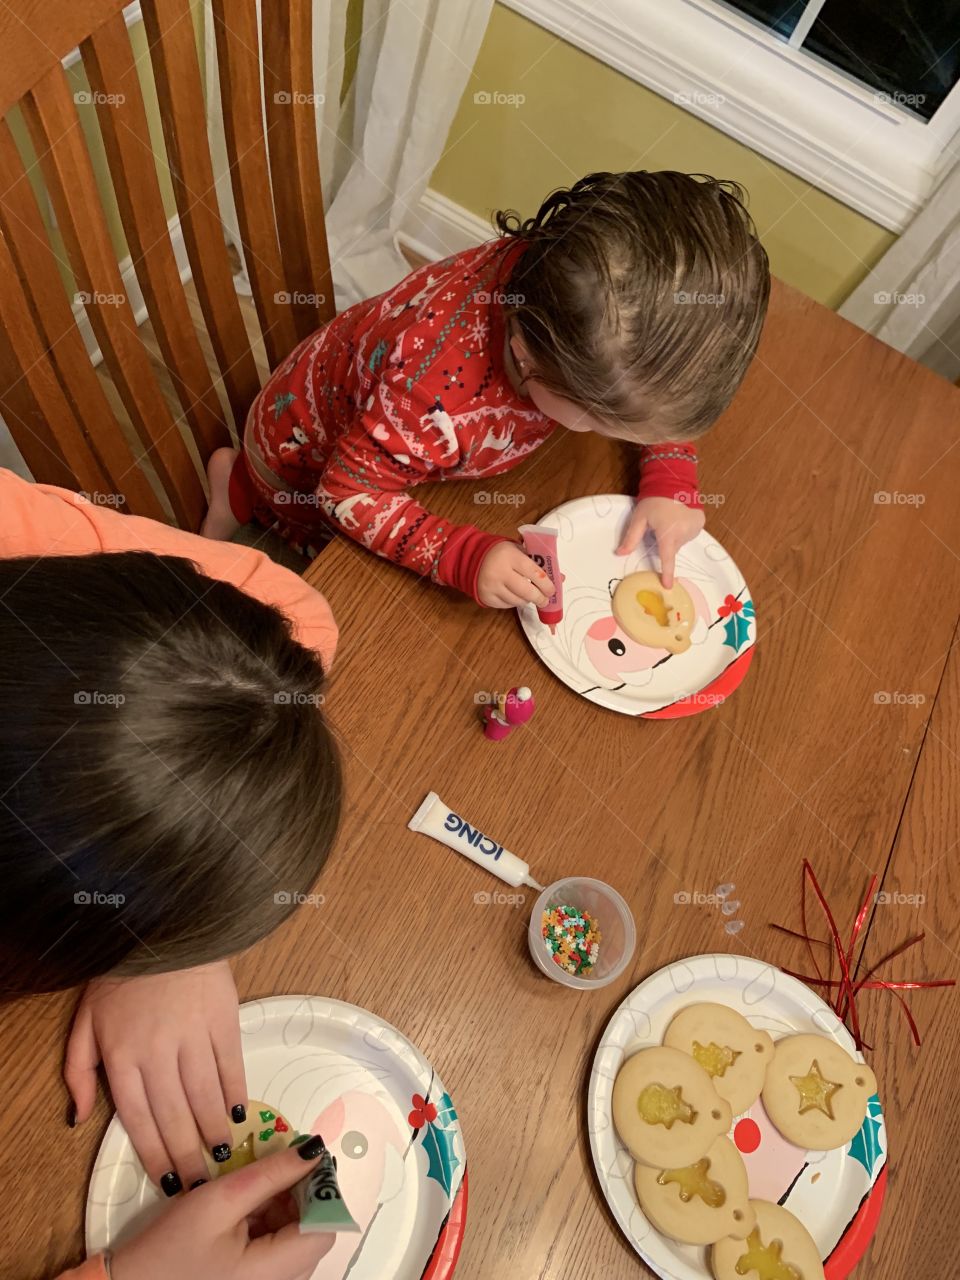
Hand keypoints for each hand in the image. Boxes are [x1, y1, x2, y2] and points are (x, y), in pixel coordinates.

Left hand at [65, 961, 246, 1190]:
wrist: (163, 930)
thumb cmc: (122, 978)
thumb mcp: (84, 1022)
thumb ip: (77, 1072)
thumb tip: (78, 1117)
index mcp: (121, 1057)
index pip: (138, 1118)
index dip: (153, 1153)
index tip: (166, 1179)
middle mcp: (158, 1052)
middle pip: (174, 1115)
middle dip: (187, 1155)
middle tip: (199, 1182)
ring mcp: (193, 1035)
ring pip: (205, 1095)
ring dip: (213, 1129)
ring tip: (220, 1153)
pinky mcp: (223, 1019)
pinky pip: (230, 1064)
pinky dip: (236, 1091)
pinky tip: (238, 1111)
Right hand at [110, 1139, 334, 1279]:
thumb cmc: (168, 1249)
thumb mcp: (219, 1201)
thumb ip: (271, 1174)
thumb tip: (314, 1150)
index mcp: (274, 1273)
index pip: (325, 1227)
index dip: (321, 1188)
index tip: (301, 1157)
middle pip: (314, 1234)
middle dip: (302, 1194)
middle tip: (274, 1165)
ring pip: (298, 1240)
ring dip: (286, 1206)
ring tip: (254, 1186)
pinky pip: (278, 1251)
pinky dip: (271, 1224)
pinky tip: (246, 1209)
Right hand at [477, 541, 554, 607]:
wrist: (472, 558)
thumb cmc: (501, 554)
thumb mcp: (520, 551)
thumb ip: (539, 563)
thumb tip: (560, 578)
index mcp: (511, 556)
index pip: (534, 573)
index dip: (546, 584)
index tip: (552, 590)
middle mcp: (500, 572)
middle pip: (527, 592)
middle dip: (539, 598)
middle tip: (544, 600)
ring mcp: (492, 586)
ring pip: (517, 601)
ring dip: (527, 600)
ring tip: (529, 595)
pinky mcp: (486, 597)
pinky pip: (507, 605)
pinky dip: (514, 602)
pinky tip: (514, 594)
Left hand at [616, 497, 704, 587]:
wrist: (672, 482)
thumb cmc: (654, 501)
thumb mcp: (639, 519)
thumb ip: (631, 538)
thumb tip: (619, 554)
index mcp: (668, 533)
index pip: (667, 558)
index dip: (667, 573)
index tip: (668, 585)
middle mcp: (684, 532)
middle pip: (672, 548)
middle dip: (665, 542)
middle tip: (659, 527)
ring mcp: (694, 528)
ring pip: (681, 541)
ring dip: (674, 536)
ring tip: (670, 520)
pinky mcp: (700, 523)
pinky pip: (689, 533)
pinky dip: (684, 530)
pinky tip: (679, 518)